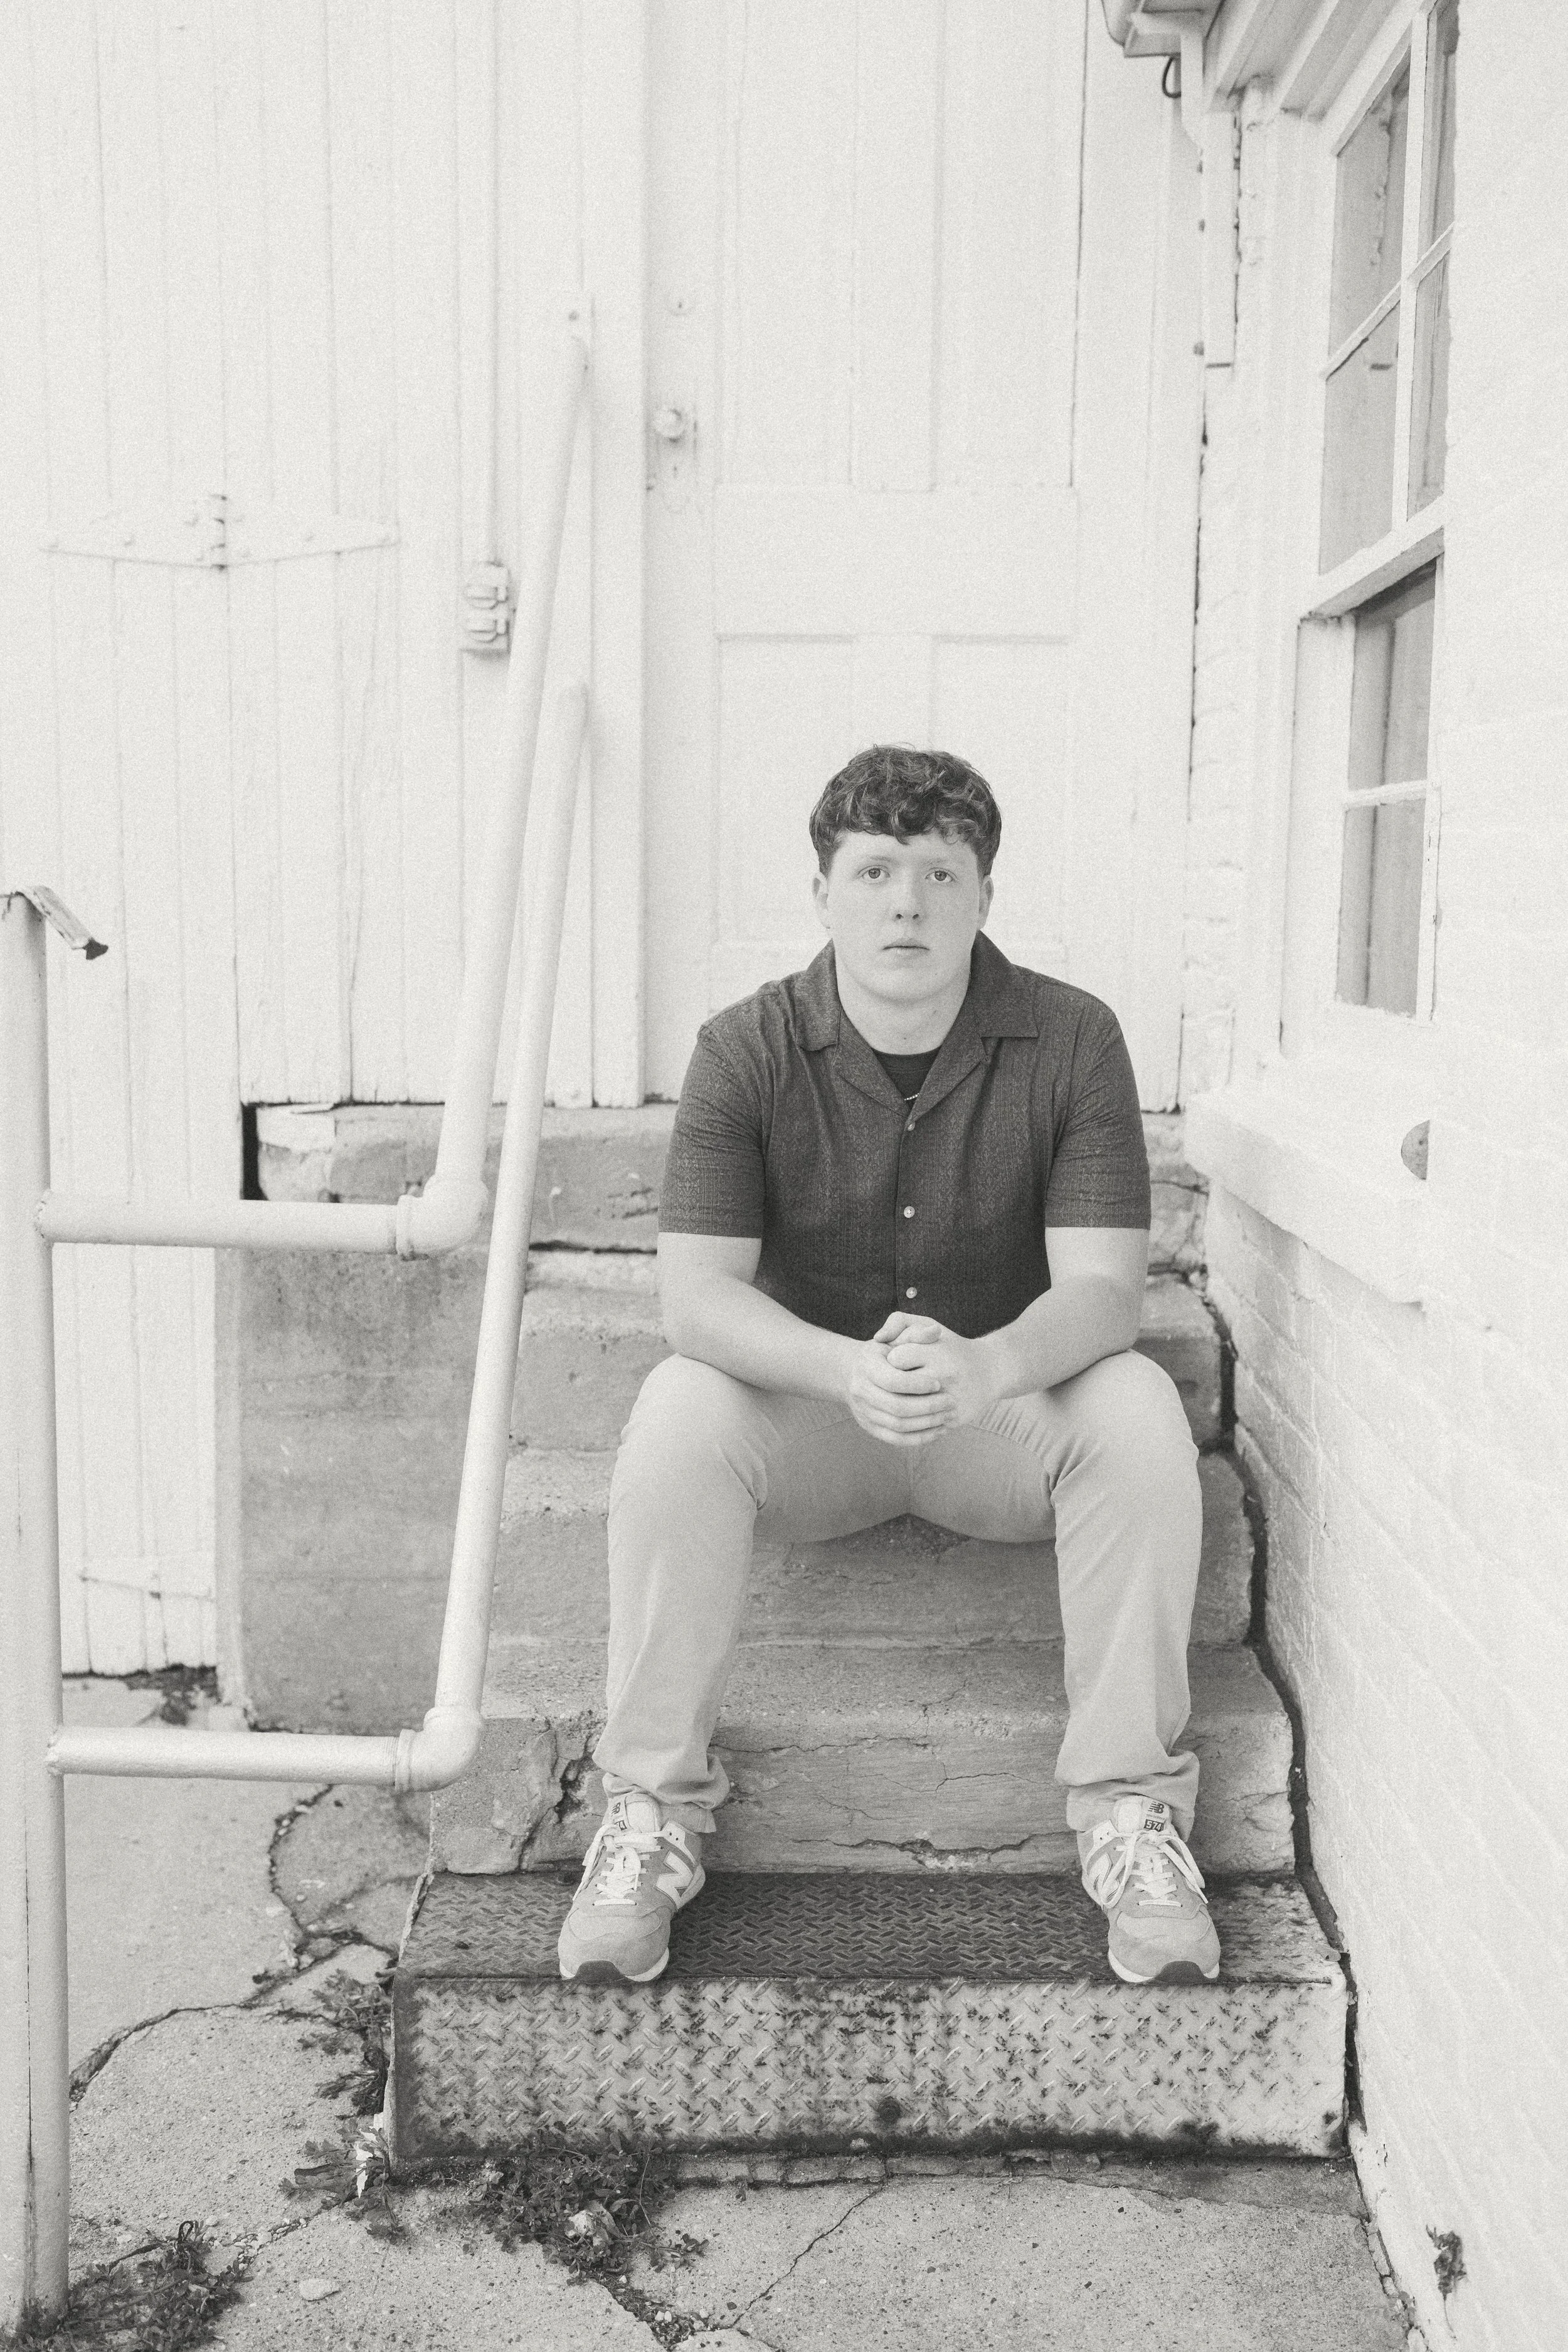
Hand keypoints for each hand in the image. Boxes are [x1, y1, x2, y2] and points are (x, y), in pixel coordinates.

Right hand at [845, 1320, 947, 1447]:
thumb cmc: (881, 1353)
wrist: (850, 1372)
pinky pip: (895, 1439)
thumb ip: (915, 1334)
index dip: (918, 1384)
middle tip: (950, 1402)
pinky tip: (938, 1431)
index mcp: (867, 1367)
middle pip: (897, 1407)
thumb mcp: (894, 1338)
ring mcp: (864, 1412)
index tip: (939, 1383)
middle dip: (928, 1406)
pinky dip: (918, 1438)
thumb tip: (935, 1331)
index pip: (893, 1381)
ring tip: (947, 1416)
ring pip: (898, 1426)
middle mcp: (861, 1391)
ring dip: (926, 1424)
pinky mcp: (869, 1427)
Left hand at [872, 1313, 1002, 1431]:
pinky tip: (916, 1409)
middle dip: (895, 1382)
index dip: (893, 1359)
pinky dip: (916, 1419)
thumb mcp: (928, 1325)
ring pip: (909, 1409)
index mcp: (937, 1353)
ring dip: (902, 1402)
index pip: (896, 1359)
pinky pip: (923, 1425)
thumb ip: (900, 1322)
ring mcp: (951, 1400)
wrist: (990, 1371)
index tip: (899, 1359)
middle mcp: (946, 1376)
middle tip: (900, 1378)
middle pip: (900, 1386)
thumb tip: (878, 1338)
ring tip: (906, 1392)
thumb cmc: (950, 1346)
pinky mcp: (954, 1419)